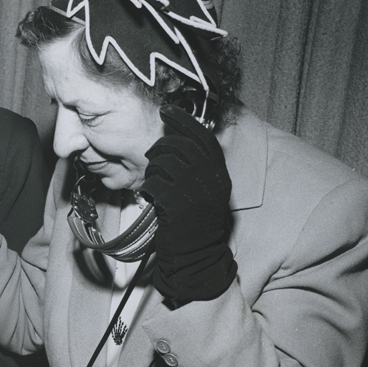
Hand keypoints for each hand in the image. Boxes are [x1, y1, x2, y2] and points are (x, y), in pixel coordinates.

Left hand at [140, 105, 236, 305]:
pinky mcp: (177, 207)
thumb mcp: (203, 190)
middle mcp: (212, 181)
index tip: (167, 110)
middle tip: (152, 156)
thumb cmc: (194, 221)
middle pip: (181, 145)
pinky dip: (147, 187)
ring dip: (152, 168)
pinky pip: (154, 182)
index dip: (183, 120)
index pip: (203, 137)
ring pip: (165, 162)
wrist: (197, 257)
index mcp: (220, 174)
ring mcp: (195, 193)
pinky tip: (150, 196)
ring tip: (153, 181)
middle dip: (161, 146)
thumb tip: (176, 136)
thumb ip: (196, 166)